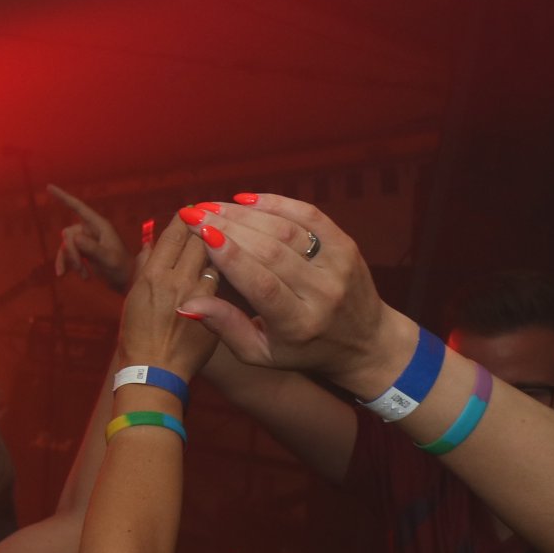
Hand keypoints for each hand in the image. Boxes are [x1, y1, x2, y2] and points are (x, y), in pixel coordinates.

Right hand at [48, 185, 132, 291]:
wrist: (127, 281)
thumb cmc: (122, 268)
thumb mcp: (109, 259)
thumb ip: (92, 248)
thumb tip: (73, 237)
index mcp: (99, 225)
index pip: (78, 207)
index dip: (63, 197)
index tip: (49, 187)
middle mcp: (91, 230)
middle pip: (69, 234)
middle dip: (71, 252)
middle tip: (81, 269)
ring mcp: (86, 241)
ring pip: (67, 246)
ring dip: (71, 261)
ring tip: (84, 276)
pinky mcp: (83, 251)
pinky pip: (67, 254)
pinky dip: (67, 264)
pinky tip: (69, 275)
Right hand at [114, 213, 220, 380]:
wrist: (156, 373)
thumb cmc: (137, 336)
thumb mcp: (132, 299)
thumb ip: (143, 268)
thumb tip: (150, 242)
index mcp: (152, 278)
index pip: (175, 235)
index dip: (187, 219)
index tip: (192, 210)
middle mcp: (177, 284)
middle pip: (202, 240)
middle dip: (210, 223)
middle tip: (214, 213)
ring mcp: (201, 298)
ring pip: (220, 258)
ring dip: (227, 240)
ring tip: (231, 229)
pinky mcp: (219, 313)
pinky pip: (228, 281)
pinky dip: (235, 266)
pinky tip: (240, 259)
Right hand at [173, 194, 411, 396]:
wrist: (366, 341)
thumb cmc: (303, 350)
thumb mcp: (261, 353)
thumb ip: (225, 327)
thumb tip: (187, 303)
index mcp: (299, 324)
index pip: (262, 284)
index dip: (230, 256)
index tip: (200, 232)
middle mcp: (322, 293)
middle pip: (271, 251)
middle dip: (228, 227)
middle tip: (193, 213)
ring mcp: (338, 266)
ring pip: (287, 230)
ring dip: (245, 213)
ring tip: (212, 206)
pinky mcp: (346, 246)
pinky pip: (310, 216)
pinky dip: (277, 203)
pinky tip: (246, 199)